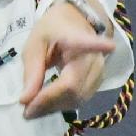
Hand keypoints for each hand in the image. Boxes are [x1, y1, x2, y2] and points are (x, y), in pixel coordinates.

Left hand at [17, 0, 113, 115]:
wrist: (74, 24)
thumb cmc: (53, 31)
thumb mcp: (35, 43)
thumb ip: (32, 70)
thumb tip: (25, 100)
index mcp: (77, 38)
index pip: (88, 45)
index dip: (99, 46)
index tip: (110, 46)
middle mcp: (93, 57)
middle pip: (74, 88)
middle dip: (49, 103)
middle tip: (26, 111)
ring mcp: (99, 71)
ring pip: (78, 98)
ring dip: (54, 108)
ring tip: (33, 111)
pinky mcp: (97, 82)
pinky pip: (80, 99)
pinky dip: (62, 105)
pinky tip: (46, 107)